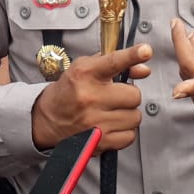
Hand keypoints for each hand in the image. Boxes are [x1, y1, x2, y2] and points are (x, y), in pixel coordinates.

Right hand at [30, 44, 151, 152]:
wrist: (48, 119)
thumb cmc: (70, 91)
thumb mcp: (86, 68)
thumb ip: (117, 64)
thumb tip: (143, 70)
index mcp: (86, 74)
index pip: (114, 62)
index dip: (132, 55)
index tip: (145, 50)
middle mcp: (90, 97)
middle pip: (134, 95)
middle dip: (129, 95)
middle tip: (117, 96)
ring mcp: (94, 121)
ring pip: (135, 117)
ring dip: (128, 114)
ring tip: (112, 111)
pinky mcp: (99, 142)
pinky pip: (130, 136)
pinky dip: (125, 131)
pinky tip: (112, 125)